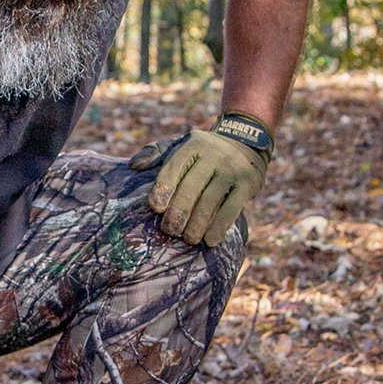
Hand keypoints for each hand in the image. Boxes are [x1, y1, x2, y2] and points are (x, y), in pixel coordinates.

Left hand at [131, 127, 267, 246]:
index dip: (164, 188)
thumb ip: (155, 152)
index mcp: (192, 145)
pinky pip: (233, 208)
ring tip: (188, 239)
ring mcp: (232, 170)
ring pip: (211, 200)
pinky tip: (210, 240)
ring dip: (197, 224)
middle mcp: (213, 155)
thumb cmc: (202, 153)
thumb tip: (134, 165)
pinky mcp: (248, 183)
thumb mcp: (179, 145)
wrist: (245, 143)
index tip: (156, 208)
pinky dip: (220, 226)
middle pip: (192, 187)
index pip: (174, 167)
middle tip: (170, 231)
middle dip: (179, 212)